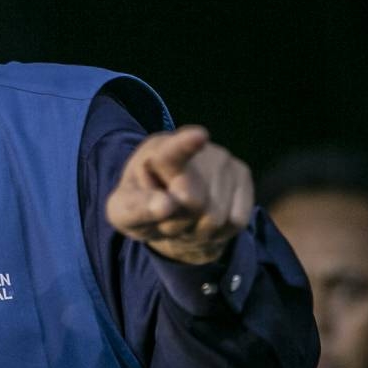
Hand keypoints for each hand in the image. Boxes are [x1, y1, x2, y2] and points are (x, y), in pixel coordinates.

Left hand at [106, 125, 253, 264]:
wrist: (168, 206)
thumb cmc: (142, 205)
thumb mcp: (124, 212)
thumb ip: (137, 209)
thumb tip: (166, 205)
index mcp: (157, 151)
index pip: (170, 152)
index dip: (185, 145)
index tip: (198, 136)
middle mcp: (193, 148)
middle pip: (194, 203)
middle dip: (177, 222)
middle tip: (167, 214)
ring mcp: (222, 158)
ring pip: (216, 217)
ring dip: (197, 230)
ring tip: (186, 218)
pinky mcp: (242, 174)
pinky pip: (237, 220)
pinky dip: (220, 231)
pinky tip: (206, 218)